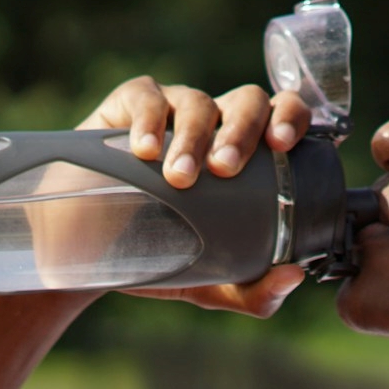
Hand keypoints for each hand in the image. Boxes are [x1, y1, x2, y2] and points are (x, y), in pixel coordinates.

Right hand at [76, 76, 314, 315]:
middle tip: (225, 169)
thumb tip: (293, 277)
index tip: (281, 145)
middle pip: (248, 101)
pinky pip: (147, 97)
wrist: (95, 253)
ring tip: (179, 177)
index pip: (285, 115)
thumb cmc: (167, 255)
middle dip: (242, 130)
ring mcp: (175, 111)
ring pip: (199, 103)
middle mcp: (219, 125)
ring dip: (194, 138)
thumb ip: (256, 292)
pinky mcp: (129, 106)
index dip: (291, 117)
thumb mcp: (214, 282)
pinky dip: (149, 120)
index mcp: (252, 154)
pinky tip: (144, 149)